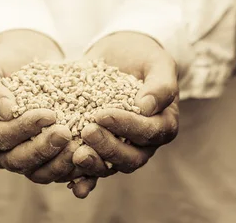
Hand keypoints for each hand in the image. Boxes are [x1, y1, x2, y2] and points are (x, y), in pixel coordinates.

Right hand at [0, 30, 76, 182]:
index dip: (22, 129)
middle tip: (66, 132)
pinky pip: (56, 169)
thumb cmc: (2, 61)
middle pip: (18, 160)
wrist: (23, 59)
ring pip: (38, 172)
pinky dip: (72, 168)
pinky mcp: (42, 157)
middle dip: (43, 149)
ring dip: (59, 163)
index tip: (48, 114)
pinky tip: (89, 156)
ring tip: (80, 147)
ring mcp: (19, 156)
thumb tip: (5, 111)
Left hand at [71, 32, 178, 197]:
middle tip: (87, 131)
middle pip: (131, 157)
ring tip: (76, 155)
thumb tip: (146, 107)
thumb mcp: (158, 62)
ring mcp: (122, 147)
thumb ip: (160, 84)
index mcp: (163, 124)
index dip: (127, 127)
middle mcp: (144, 142)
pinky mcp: (101, 147)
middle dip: (108, 148)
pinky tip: (72, 184)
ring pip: (112, 166)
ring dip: (95, 165)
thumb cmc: (144, 56)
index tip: (104, 114)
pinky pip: (95, 169)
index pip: (149, 132)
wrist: (121, 53)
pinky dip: (85, 180)